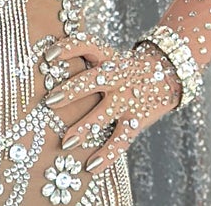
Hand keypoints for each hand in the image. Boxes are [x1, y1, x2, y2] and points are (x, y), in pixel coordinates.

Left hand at [42, 37, 181, 174]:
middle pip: (93, 81)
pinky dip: (107, 155)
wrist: (166, 73)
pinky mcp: (136, 120)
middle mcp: (116, 75)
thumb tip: (45, 65)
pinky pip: (120, 140)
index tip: (48, 55)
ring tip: (65, 142)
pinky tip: (91, 166)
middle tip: (50, 101)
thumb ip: (84, 59)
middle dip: (71, 91)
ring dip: (84, 128)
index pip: (86, 44)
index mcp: (106, 56)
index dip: (68, 48)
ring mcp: (127, 99)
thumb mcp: (107, 56)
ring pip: (104, 114)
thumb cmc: (123, 66)